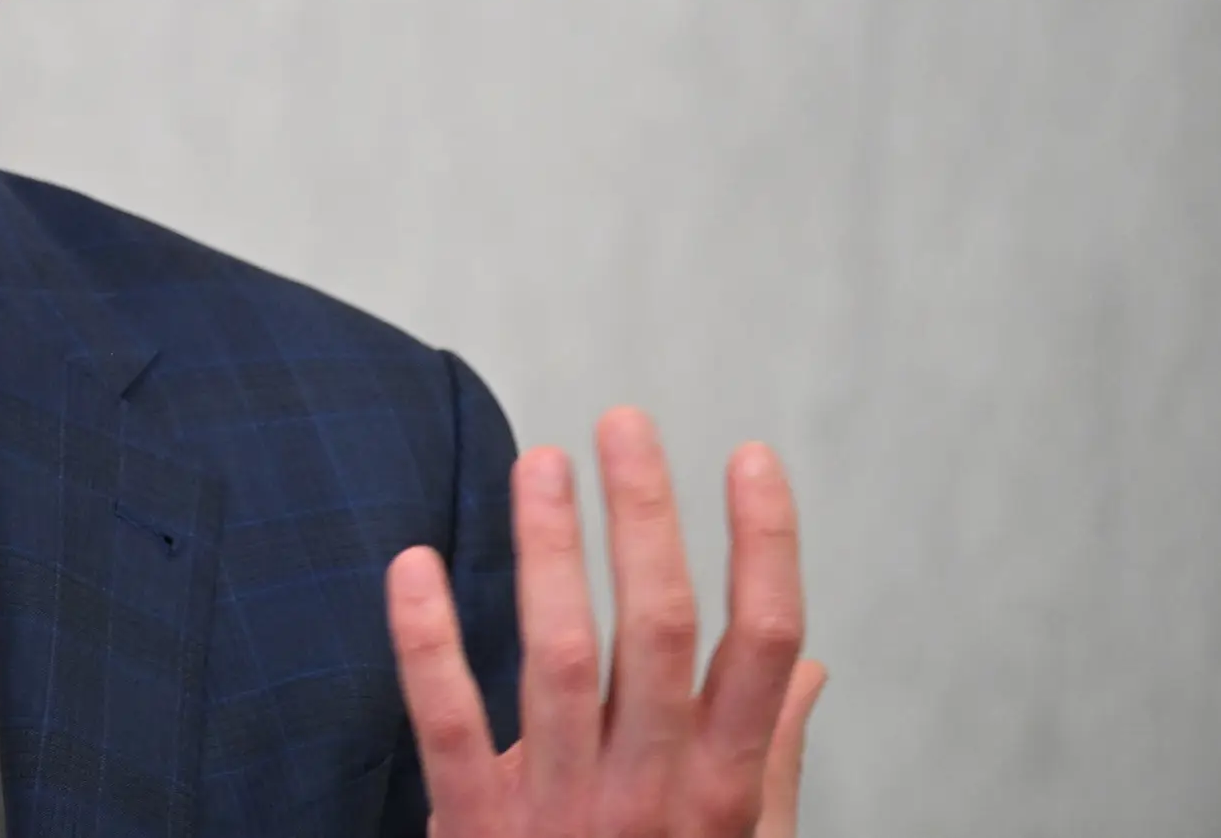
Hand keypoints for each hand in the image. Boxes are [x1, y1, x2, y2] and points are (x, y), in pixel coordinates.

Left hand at [387, 408, 825, 837]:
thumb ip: (774, 759)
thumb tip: (809, 667)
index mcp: (725, 792)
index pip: (762, 645)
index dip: (764, 544)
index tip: (748, 455)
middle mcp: (653, 793)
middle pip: (658, 628)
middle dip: (645, 515)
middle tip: (625, 422)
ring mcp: (562, 811)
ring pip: (556, 654)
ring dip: (547, 548)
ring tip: (540, 463)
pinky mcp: (476, 830)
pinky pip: (446, 721)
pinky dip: (425, 640)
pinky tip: (411, 563)